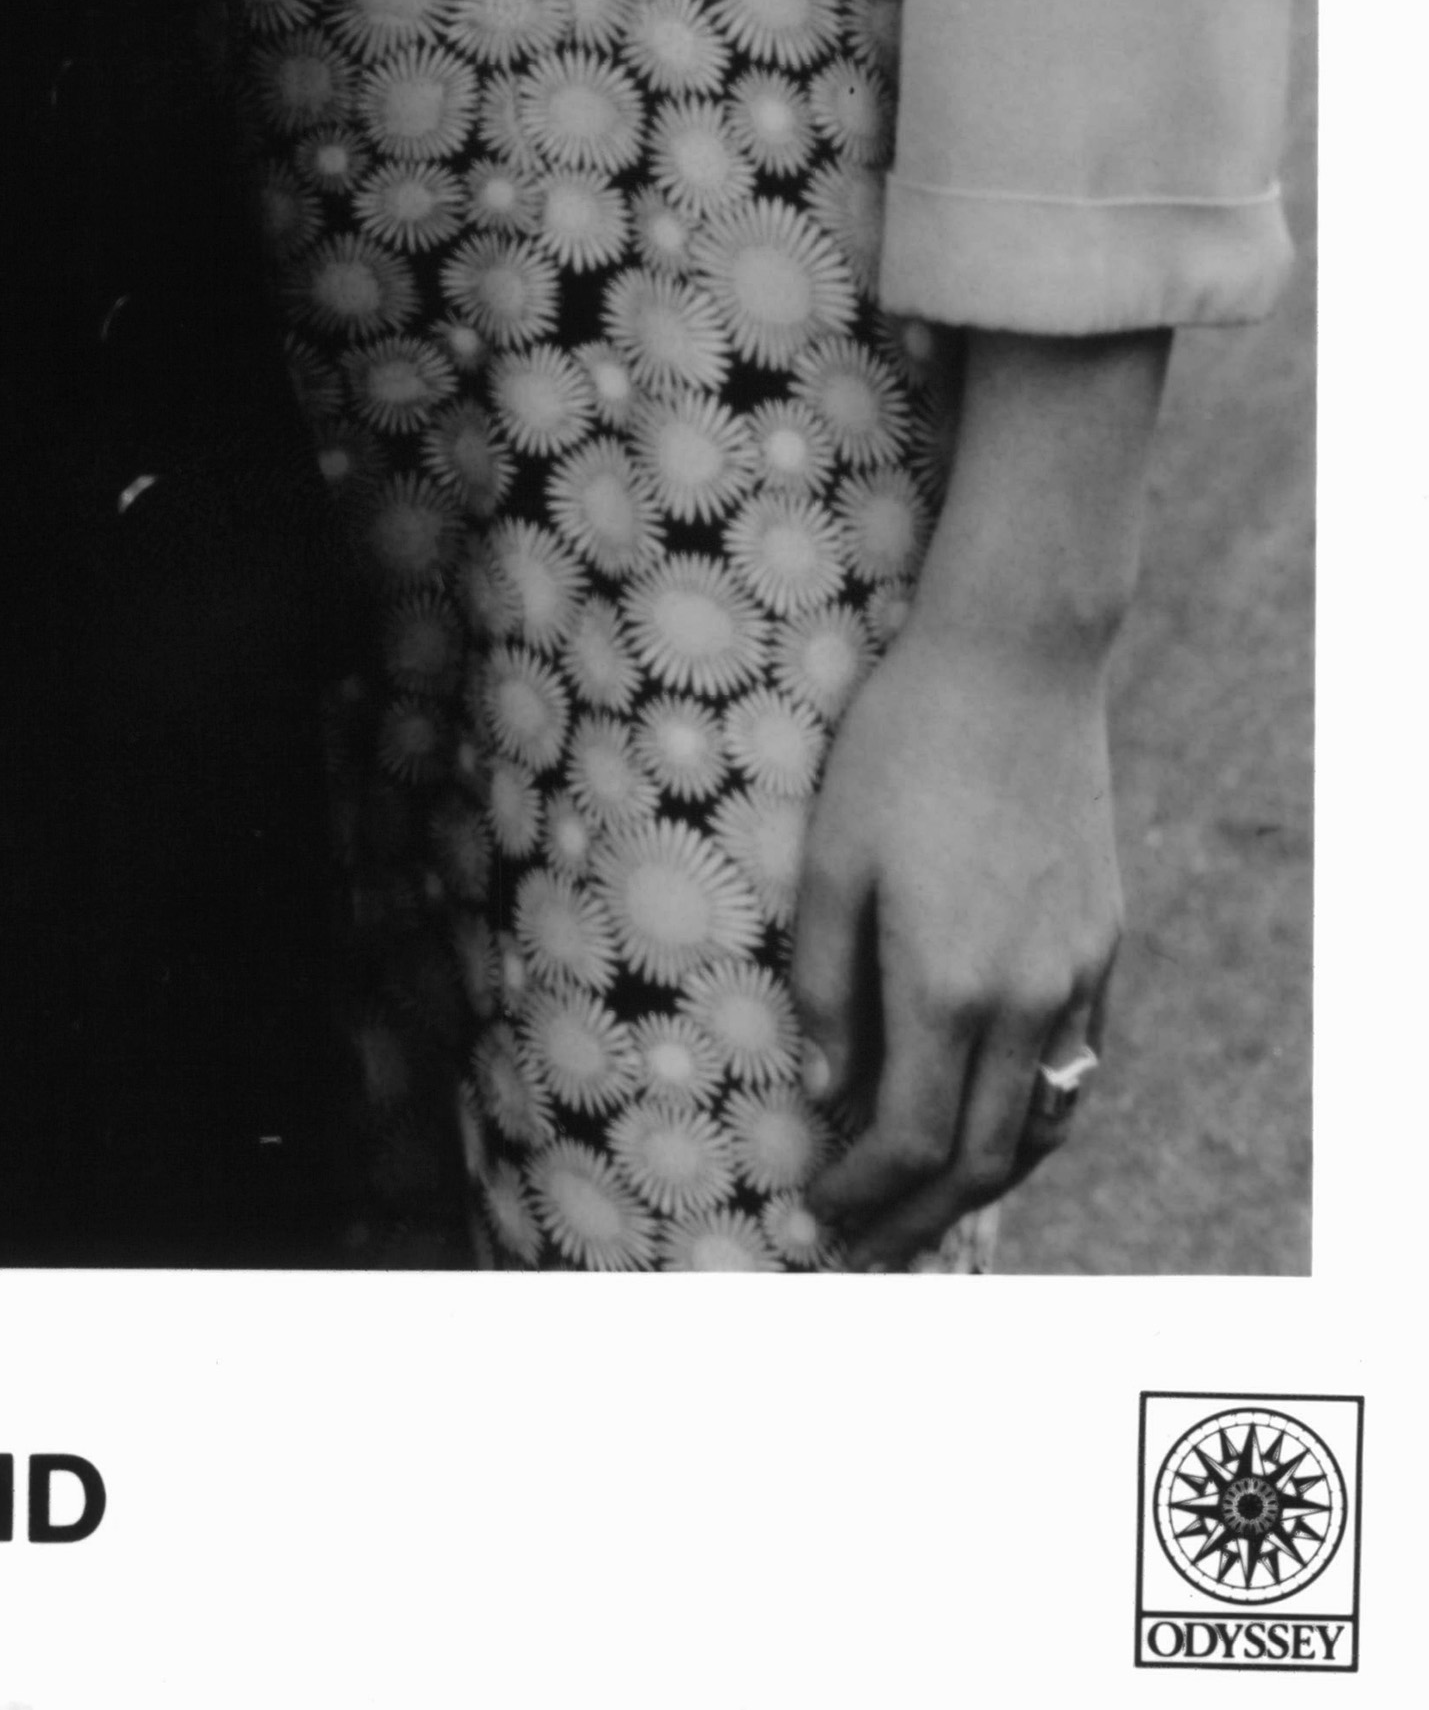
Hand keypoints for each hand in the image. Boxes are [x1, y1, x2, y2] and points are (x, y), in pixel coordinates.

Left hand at [789, 606, 1122, 1262]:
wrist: (1014, 665)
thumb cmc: (899, 749)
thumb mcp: (830, 855)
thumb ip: (824, 983)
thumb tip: (824, 1094)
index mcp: (948, 982)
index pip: (909, 1139)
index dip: (862, 1195)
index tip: (816, 1223)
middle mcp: (1028, 998)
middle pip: (982, 1157)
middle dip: (918, 1219)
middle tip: (864, 1253)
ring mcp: (1077, 975)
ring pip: (1041, 1124)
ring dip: (984, 1183)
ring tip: (924, 1212)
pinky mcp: (1103, 945)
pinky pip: (1075, 1067)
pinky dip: (1032, 1120)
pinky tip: (991, 1123)